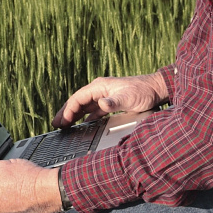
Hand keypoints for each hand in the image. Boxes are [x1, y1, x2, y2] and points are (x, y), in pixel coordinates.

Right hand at [52, 72, 167, 128]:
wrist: (156, 89)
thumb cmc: (143, 91)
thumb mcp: (128, 98)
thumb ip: (113, 102)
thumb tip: (102, 104)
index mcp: (100, 87)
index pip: (78, 98)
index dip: (68, 110)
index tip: (62, 121)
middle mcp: (99, 90)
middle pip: (78, 102)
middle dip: (66, 112)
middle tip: (56, 124)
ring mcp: (104, 96)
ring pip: (84, 106)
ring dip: (74, 115)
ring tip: (64, 125)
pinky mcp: (110, 102)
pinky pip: (93, 111)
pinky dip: (85, 118)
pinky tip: (82, 125)